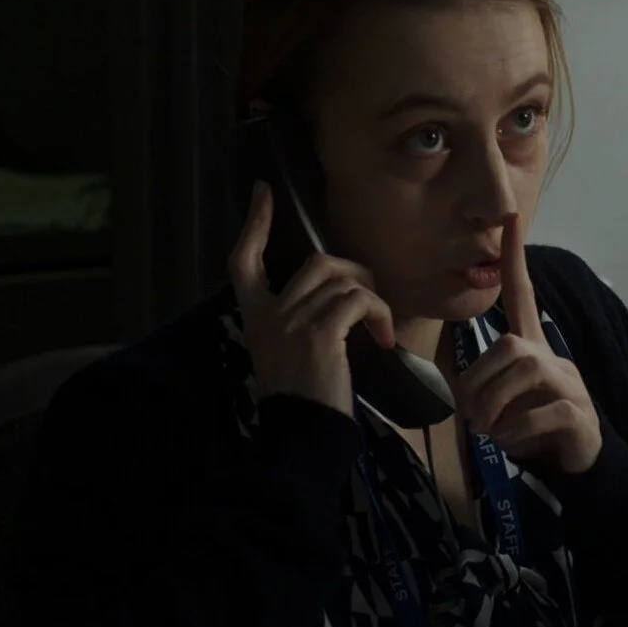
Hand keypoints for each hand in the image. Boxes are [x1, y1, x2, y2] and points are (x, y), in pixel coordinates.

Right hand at [228, 182, 396, 415]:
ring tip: (379, 327)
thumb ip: (298, 319)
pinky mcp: (321, 332)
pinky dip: (379, 314)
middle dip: (354, 273)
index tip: (263, 192)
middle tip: (370, 302)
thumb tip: (335, 296)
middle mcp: (270, 312)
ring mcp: (293, 320)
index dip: (254, 223)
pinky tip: (384, 338)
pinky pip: (359, 300)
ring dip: (372, 299)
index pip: (243, 258)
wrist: (301, 433)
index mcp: (254, 315)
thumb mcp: (286, 353)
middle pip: (316, 262)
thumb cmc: (302, 399)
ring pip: (343, 280)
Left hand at [453, 214, 602, 473]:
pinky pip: (545, 409)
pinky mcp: (580, 415)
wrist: (581, 465)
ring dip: (495, 402)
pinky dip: (518, 427)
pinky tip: (509, 441)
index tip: (511, 217)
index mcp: (533, 349)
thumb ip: (486, 387)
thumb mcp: (505, 403)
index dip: (515, 258)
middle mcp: (553, 358)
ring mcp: (570, 385)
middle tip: (470, 416)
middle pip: (510, 344)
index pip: (524, 294)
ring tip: (487, 429)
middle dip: (480, 380)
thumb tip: (462, 396)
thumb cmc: (536, 427)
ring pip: (527, 368)